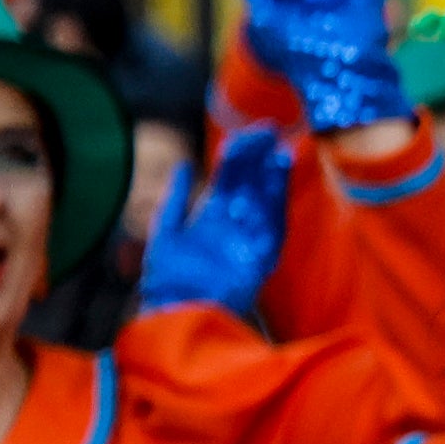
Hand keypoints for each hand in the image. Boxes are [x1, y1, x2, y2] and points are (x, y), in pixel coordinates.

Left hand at [136, 128, 290, 312]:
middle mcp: (232, 228)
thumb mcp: (165, 233)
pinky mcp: (260, 256)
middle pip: (249, 184)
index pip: (227, 180)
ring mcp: (247, 241)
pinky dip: (278, 195)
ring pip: (263, 199)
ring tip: (277, 146)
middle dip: (258, 157)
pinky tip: (279, 171)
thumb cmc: (168, 282)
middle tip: (268, 129)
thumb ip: (175, 199)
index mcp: (210, 220)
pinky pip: (273, 220)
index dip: (236, 156)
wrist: (176, 314)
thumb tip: (184, 164)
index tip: (245, 133)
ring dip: (271, 172)